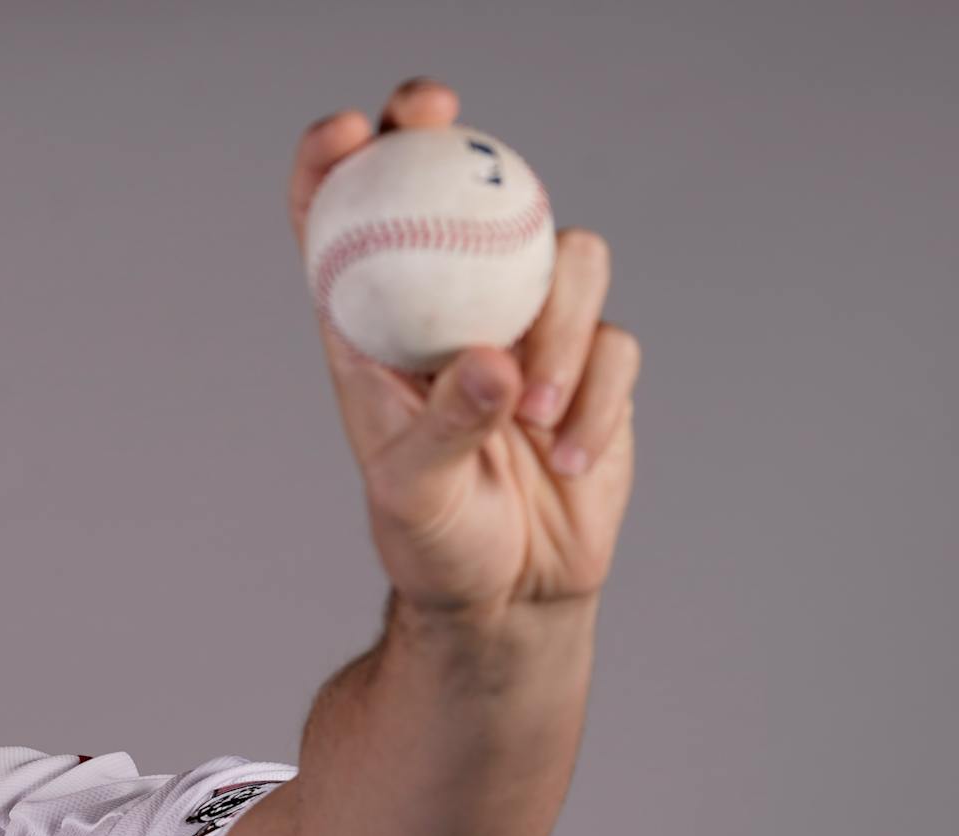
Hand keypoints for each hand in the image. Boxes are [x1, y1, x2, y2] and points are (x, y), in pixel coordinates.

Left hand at [288, 78, 641, 619]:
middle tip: (442, 116)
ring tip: (531, 418)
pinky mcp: (596, 364)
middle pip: (459, 190)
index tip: (352, 130)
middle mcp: (453, 309)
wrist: (508, 596)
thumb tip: (493, 362)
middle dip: (448, 138)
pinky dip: (596, 399)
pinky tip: (567, 458)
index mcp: (378, 329)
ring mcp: (531, 329)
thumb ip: (447, 427)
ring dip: (560, 331)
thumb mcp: (416, 494)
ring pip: (567, 258)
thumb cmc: (433, 542)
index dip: (339, 160)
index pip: (345, 224)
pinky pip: (619, 342)